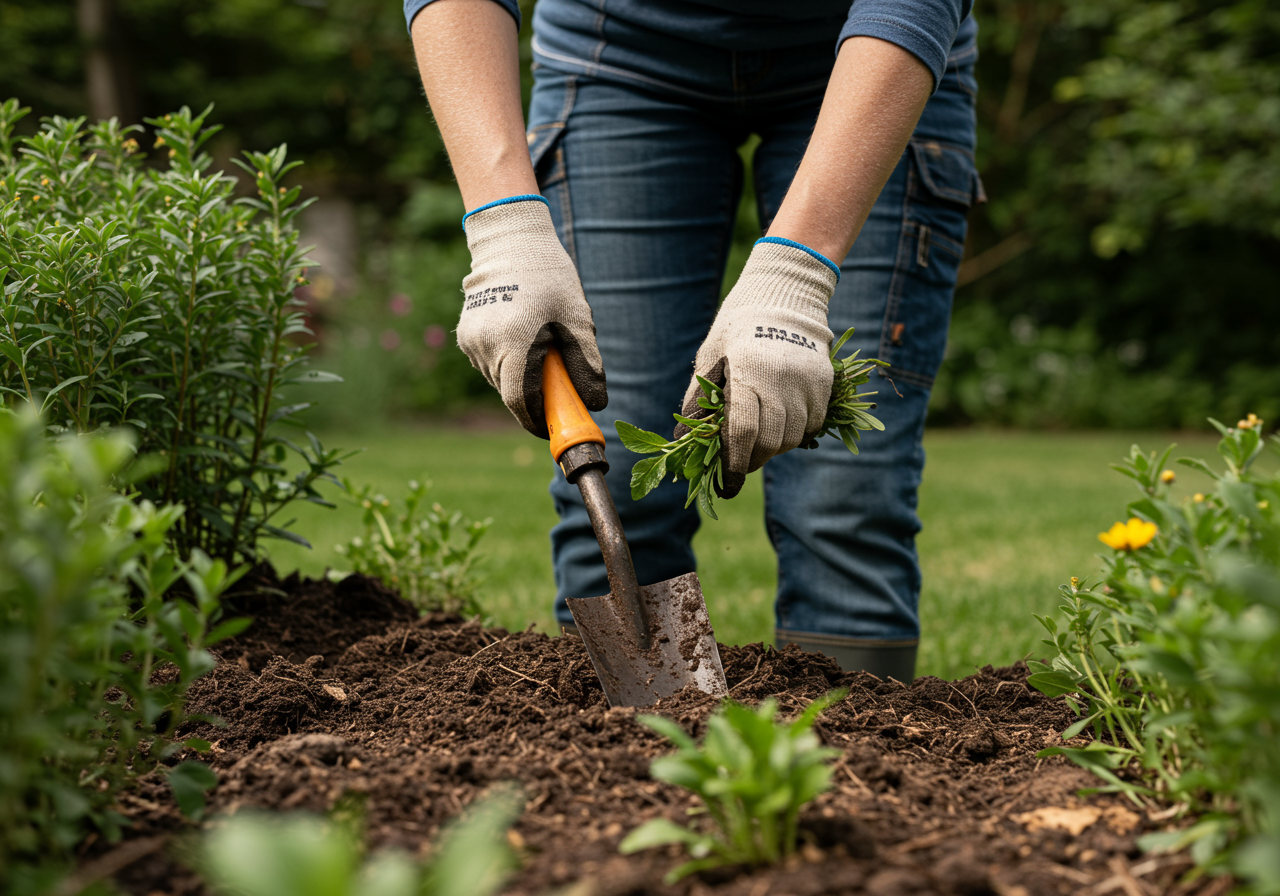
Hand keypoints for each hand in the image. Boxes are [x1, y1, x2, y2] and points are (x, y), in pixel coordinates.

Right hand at [457, 195, 606, 437]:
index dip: (538, 422)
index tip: (555, 429)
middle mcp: (486, 346)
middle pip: (510, 394)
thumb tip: (595, 403)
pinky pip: (490, 364)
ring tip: (543, 350)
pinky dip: (509, 364)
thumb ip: (586, 364)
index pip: (521, 402)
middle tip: (560, 389)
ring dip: (522, 380)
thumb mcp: (578, 319)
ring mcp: (472, 342)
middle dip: (535, 400)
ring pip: (500, 380)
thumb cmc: (549, 277)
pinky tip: (524, 339)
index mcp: (515, 342)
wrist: (509, 242)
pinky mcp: (466, 336)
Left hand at [678, 238, 837, 497]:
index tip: (726, 485)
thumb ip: (697, 402)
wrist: (783, 296)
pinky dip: (795, 433)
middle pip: (769, 442)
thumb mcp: (709, 359)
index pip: (742, 432)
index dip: (734, 464)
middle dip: (752, 460)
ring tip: (760, 437)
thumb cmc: (736, 330)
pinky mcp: (823, 383)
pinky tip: (781, 421)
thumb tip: (680, 443)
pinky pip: (811, 425)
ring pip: (791, 439)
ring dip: (773, 447)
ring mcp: (805, 382)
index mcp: (745, 372)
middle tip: (740, 463)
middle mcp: (779, 379)